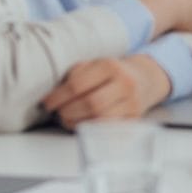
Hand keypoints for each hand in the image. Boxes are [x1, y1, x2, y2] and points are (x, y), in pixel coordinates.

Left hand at [44, 56, 172, 124]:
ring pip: (99, 118)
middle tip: (58, 113)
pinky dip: (91, 128)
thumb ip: (75, 74)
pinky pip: (108, 127)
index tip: (47, 103)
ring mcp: (132, 102)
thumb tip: (52, 94)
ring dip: (77, 122)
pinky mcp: (134, 118)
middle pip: (90, 103)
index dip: (57, 97)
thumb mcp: (93, 64)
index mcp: (111, 66)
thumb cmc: (110, 73)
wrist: (144, 79)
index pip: (78, 85)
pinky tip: (82, 124)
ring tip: (67, 119)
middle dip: (68, 111)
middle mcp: (125, 83)